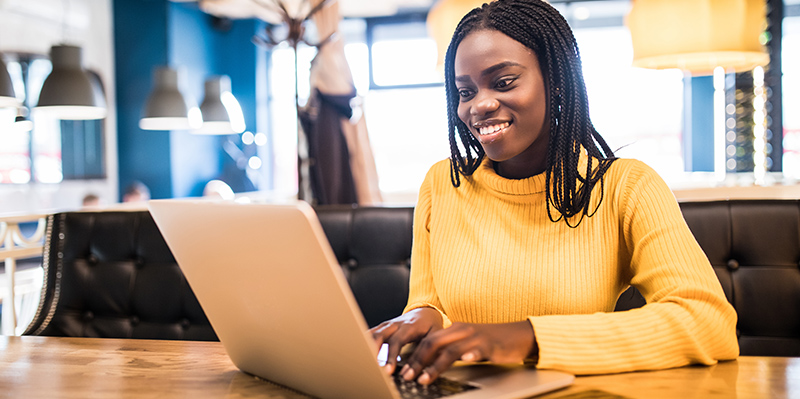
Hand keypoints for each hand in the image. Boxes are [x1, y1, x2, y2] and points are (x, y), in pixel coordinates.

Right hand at [369, 307, 443, 374]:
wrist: (426, 311)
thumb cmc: (430, 326)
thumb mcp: (434, 337)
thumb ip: (426, 352)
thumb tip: (418, 371)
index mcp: (409, 327)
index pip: (397, 341)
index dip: (391, 356)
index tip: (388, 370)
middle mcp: (396, 324)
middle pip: (380, 335)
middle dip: (373, 351)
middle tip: (372, 367)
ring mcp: (387, 325)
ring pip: (372, 333)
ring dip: (366, 347)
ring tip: (363, 362)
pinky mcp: (383, 328)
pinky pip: (371, 333)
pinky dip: (364, 342)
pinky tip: (360, 353)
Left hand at [399, 321, 536, 384]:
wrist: (519, 335)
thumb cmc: (492, 342)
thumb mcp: (466, 343)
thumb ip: (448, 349)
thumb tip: (427, 363)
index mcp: (454, 329)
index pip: (428, 341)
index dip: (414, 356)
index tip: (404, 370)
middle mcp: (462, 330)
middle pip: (433, 343)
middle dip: (418, 361)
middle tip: (408, 376)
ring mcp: (476, 337)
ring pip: (450, 350)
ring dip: (435, 366)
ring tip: (425, 378)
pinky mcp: (491, 345)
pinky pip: (478, 350)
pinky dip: (471, 355)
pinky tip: (465, 361)